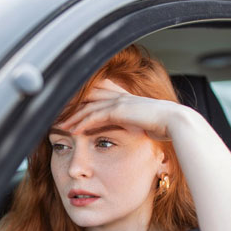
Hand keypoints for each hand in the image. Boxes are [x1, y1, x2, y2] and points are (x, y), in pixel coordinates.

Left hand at [57, 79, 197, 139]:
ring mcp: (119, 101)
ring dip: (72, 117)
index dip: (80, 106)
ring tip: (58, 126)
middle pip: (87, 100)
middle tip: (54, 117)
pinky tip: (71, 130)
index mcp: (124, 99)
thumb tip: (132, 133)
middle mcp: (119, 97)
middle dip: (70, 108)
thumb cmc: (164, 127)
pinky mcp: (119, 110)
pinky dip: (82, 123)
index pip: (96, 98)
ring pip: (88, 107)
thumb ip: (133, 126)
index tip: (67, 115)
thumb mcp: (144, 125)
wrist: (176, 123)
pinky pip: (95, 116)